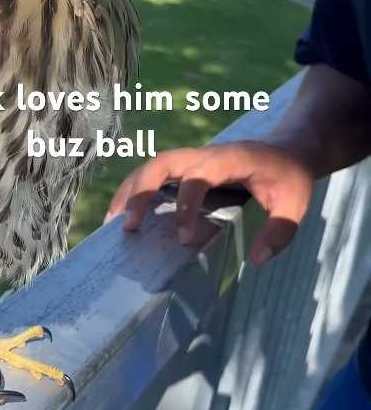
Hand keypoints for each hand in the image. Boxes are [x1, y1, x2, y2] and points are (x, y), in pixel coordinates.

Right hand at [105, 142, 313, 265]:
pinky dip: (137, 192)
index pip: (196, 177)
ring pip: (152, 166)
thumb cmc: (291, 176)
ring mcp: (194, 160)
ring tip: (112, 224)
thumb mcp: (296, 204)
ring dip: (130, 192)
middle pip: (161, 163)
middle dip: (140, 192)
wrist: (289, 148)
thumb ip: (280, 232)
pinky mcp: (189, 168)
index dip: (185, 206)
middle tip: (127, 227)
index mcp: (229, 160)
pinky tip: (126, 217)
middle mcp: (204, 155)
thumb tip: (256, 261)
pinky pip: (156, 175)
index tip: (183, 239)